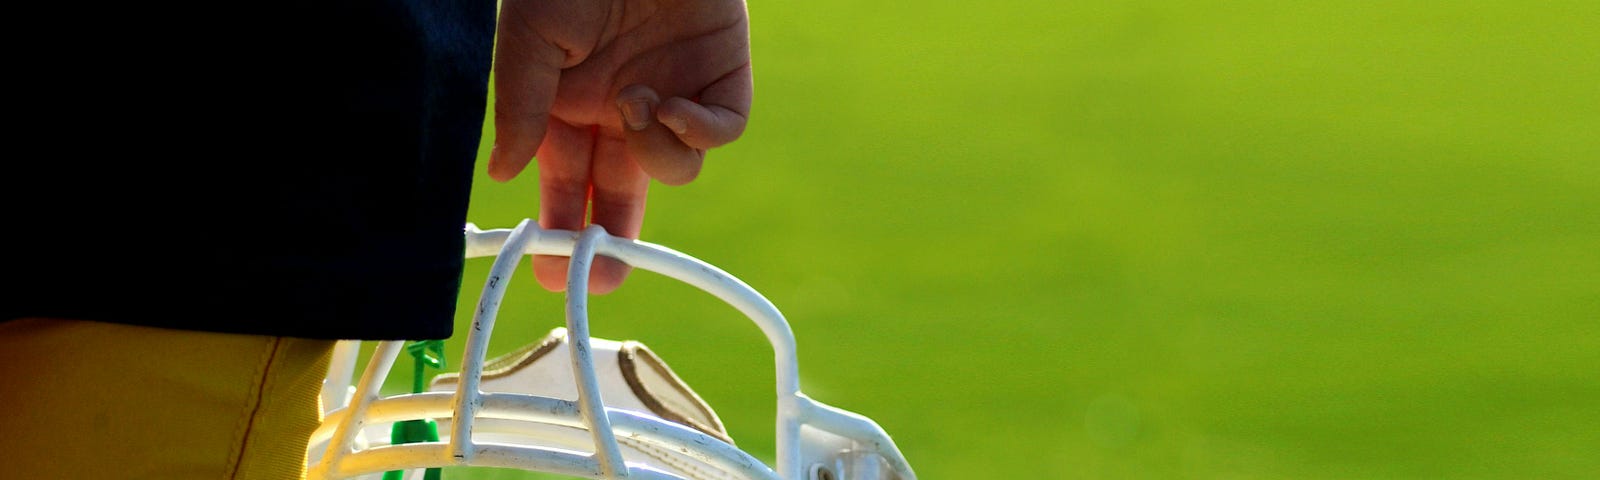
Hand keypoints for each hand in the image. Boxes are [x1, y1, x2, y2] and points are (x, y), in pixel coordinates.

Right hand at [487, 0, 752, 293]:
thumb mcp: (530, 37)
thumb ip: (520, 106)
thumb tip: (506, 172)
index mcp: (569, 106)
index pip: (566, 186)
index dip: (560, 230)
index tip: (547, 271)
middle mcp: (620, 110)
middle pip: (621, 195)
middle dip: (613, 241)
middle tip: (599, 277)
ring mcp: (674, 96)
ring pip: (672, 169)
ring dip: (651, 154)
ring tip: (630, 104)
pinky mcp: (722, 80)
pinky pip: (717, 133)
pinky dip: (695, 132)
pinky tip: (667, 105)